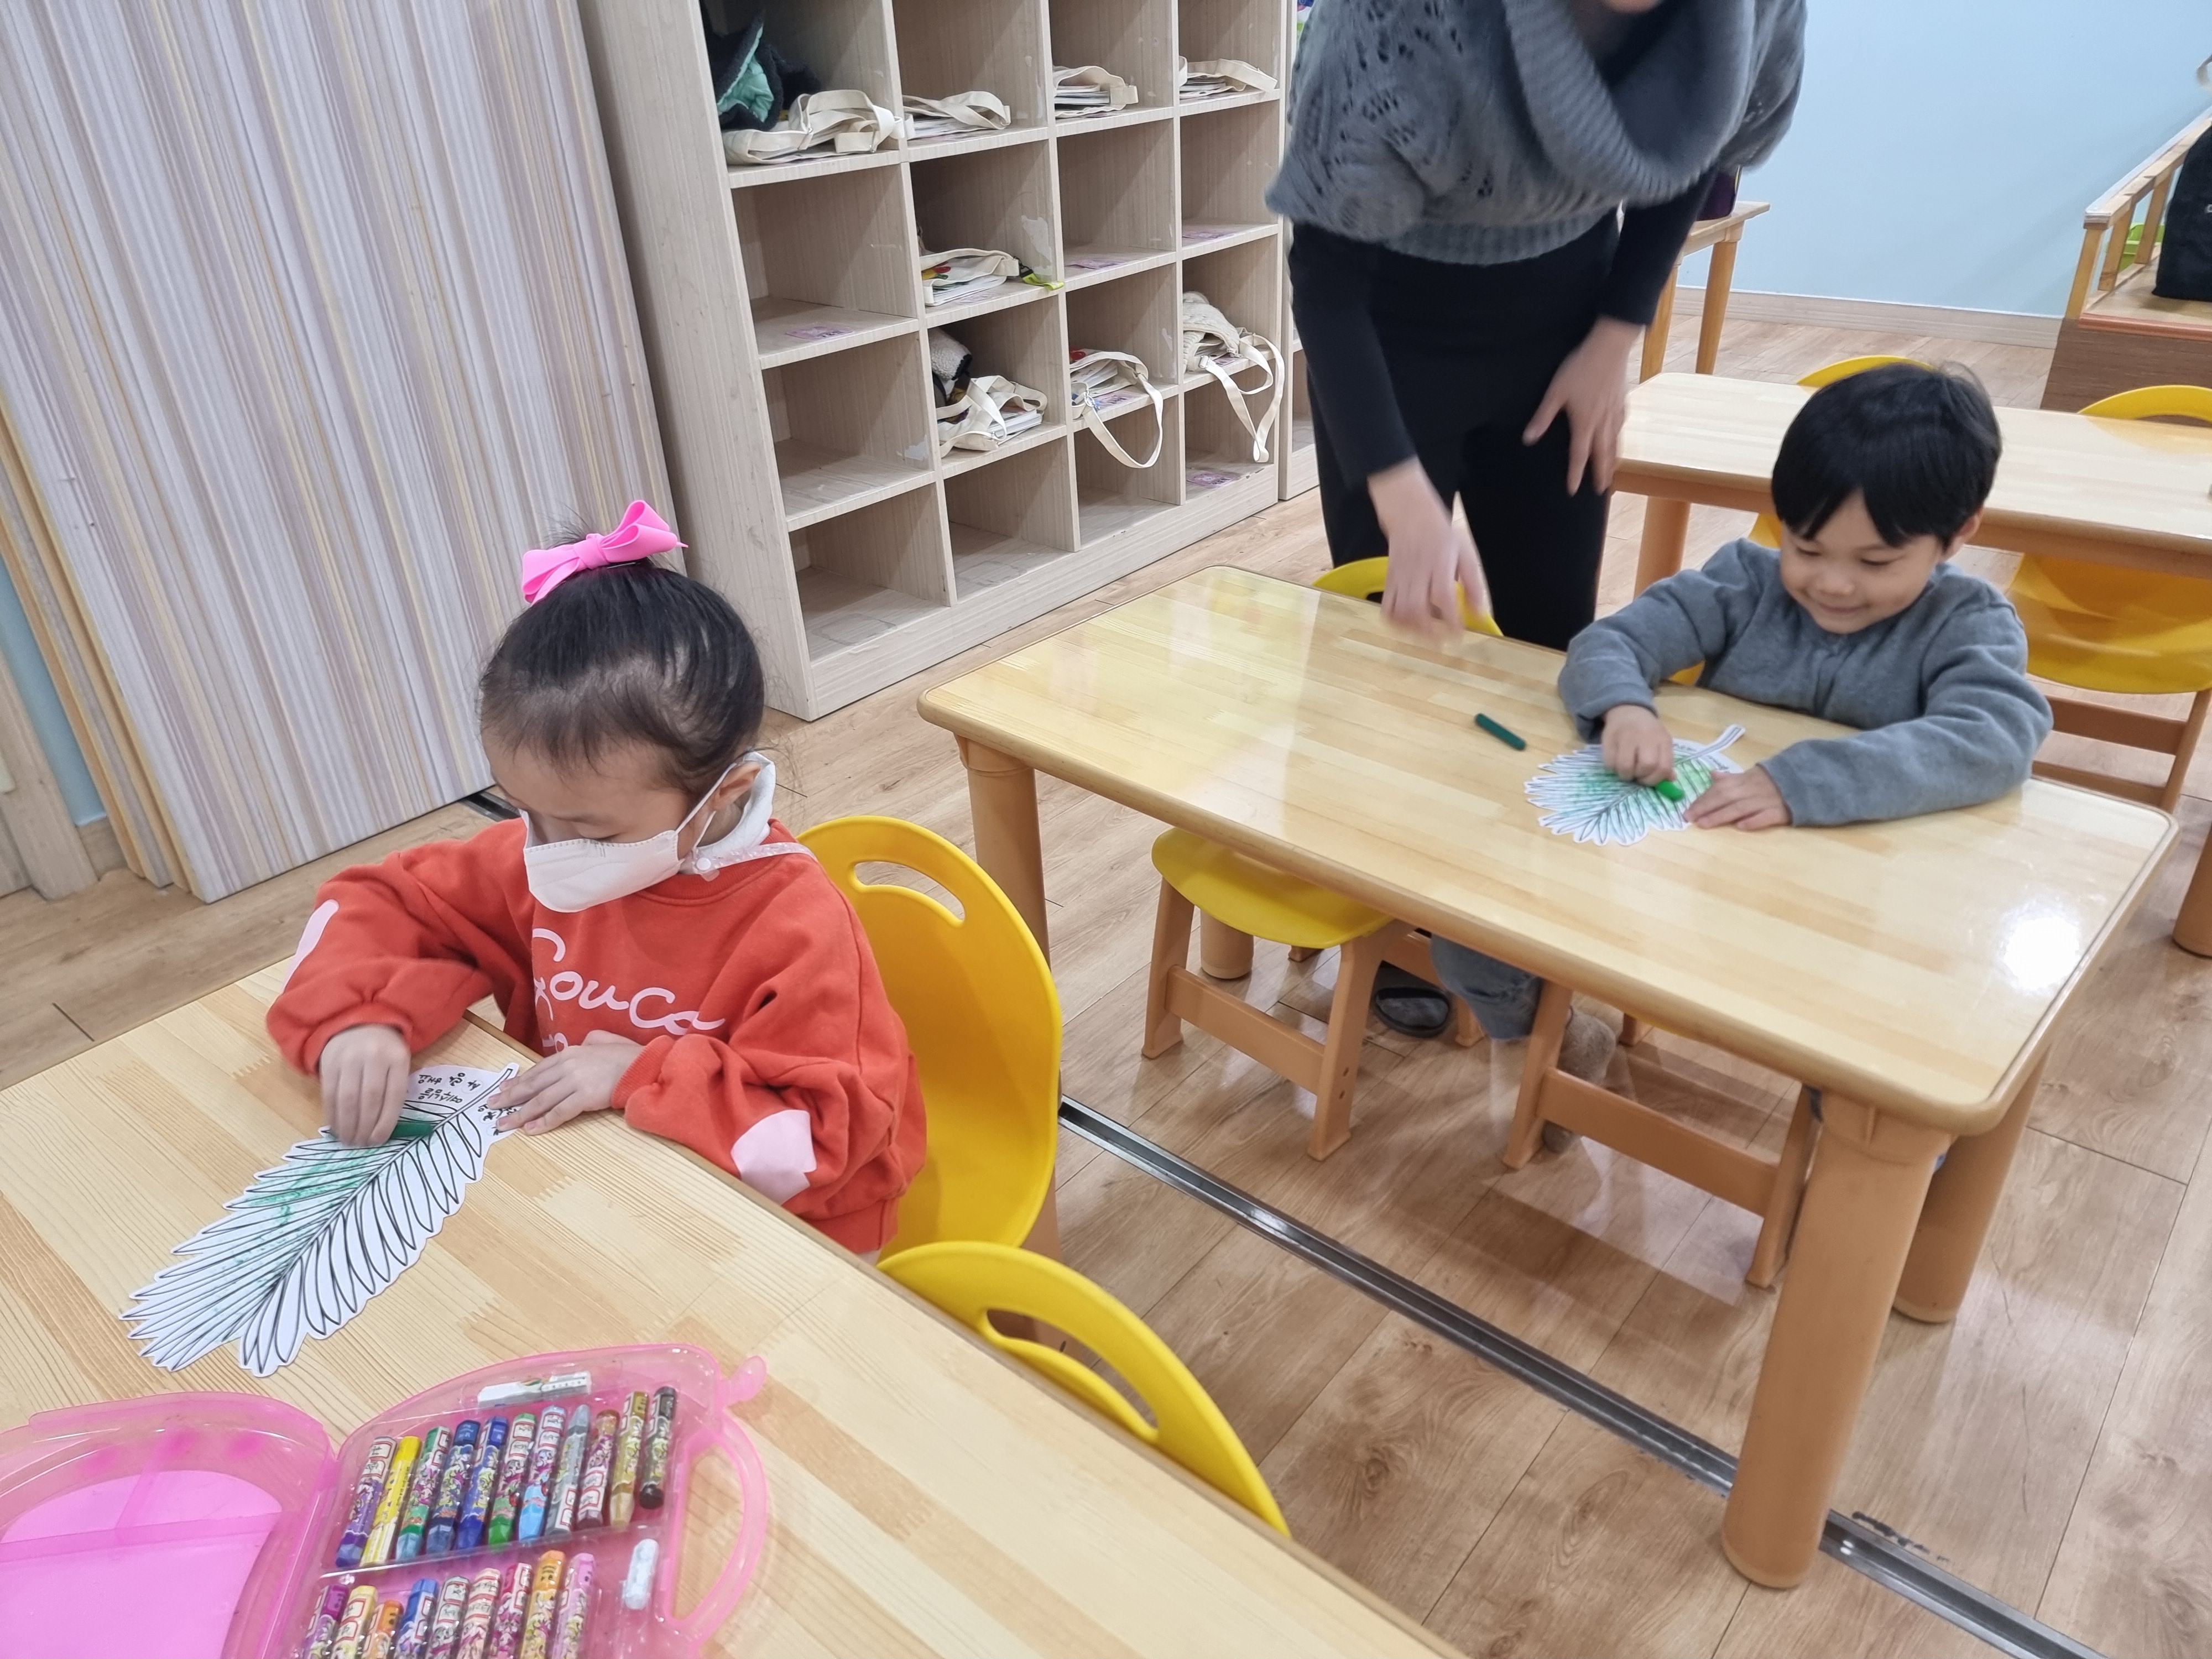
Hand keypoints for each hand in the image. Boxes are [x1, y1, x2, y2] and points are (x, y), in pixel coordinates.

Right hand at [320, 1024, 411, 1146]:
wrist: (357, 1021)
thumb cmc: (383, 1049)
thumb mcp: (398, 1061)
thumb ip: (395, 1088)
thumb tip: (383, 1128)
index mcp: (397, 1058)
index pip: (393, 1095)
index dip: (386, 1121)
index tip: (379, 1140)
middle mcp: (373, 1056)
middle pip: (369, 1098)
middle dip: (365, 1126)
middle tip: (362, 1144)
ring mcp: (349, 1058)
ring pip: (347, 1098)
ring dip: (347, 1124)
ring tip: (349, 1140)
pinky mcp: (329, 1062)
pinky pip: (329, 1093)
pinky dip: (332, 1114)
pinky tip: (335, 1127)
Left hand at [491, 1030, 645, 1135]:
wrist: (644, 1066)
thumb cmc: (627, 1055)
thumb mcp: (603, 1040)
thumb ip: (588, 1043)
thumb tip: (582, 1045)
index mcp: (570, 1052)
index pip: (537, 1070)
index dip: (518, 1081)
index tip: (503, 1090)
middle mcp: (567, 1065)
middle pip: (533, 1084)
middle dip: (510, 1097)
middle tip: (492, 1106)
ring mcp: (574, 1081)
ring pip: (540, 1100)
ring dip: (519, 1113)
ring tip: (503, 1123)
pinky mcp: (583, 1097)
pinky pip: (559, 1112)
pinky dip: (542, 1121)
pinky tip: (529, 1129)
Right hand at [1367, 459, 1491, 640]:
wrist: (1409, 514)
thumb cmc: (1440, 533)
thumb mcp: (1464, 552)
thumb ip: (1474, 583)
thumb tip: (1480, 612)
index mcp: (1439, 563)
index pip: (1443, 596)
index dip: (1450, 619)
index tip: (1459, 634)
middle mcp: (1417, 572)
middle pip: (1416, 608)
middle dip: (1428, 632)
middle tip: (1440, 643)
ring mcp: (1399, 577)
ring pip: (1399, 611)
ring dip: (1411, 630)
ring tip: (1425, 637)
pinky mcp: (1388, 580)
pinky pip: (1386, 607)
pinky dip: (1395, 622)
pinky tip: (1407, 626)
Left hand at [1524, 316, 1639, 493]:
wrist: (1609, 347)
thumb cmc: (1580, 368)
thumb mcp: (1555, 392)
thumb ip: (1543, 417)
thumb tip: (1528, 439)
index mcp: (1584, 423)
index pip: (1578, 456)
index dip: (1575, 474)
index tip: (1573, 490)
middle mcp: (1602, 422)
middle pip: (1602, 454)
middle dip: (1601, 474)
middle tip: (1601, 490)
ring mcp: (1615, 411)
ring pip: (1615, 441)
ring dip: (1613, 459)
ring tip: (1613, 471)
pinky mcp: (1622, 399)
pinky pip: (1621, 425)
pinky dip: (1619, 436)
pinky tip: (1619, 436)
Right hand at [1601, 704, 1674, 784]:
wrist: (1628, 710)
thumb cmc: (1648, 732)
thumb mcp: (1661, 742)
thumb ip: (1666, 761)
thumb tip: (1670, 779)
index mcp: (1662, 739)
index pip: (1663, 767)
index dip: (1655, 779)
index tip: (1648, 779)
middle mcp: (1646, 736)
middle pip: (1646, 766)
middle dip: (1640, 776)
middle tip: (1637, 774)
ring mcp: (1626, 736)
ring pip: (1625, 767)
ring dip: (1625, 774)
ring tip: (1626, 769)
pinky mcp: (1609, 738)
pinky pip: (1610, 762)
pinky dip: (1613, 767)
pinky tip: (1616, 761)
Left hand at [1686, 766, 1793, 830]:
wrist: (1803, 781)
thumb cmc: (1771, 782)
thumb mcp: (1750, 775)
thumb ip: (1731, 779)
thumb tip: (1712, 774)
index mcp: (1744, 780)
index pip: (1719, 789)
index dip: (1703, 799)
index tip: (1688, 810)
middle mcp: (1752, 790)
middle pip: (1726, 798)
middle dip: (1707, 808)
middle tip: (1690, 818)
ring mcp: (1766, 801)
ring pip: (1741, 808)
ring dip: (1722, 816)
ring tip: (1705, 824)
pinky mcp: (1780, 812)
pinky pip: (1766, 817)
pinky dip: (1753, 821)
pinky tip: (1741, 827)